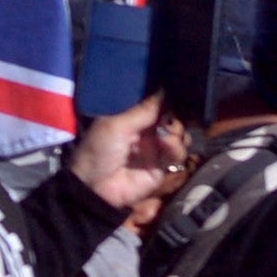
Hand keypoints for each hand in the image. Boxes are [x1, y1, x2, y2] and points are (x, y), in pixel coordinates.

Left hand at [67, 92, 192, 216]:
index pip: (157, 105)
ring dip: (177, 131)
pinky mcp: (163, 167)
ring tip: (166, 134)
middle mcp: (146, 132)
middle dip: (175, 116)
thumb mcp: (118, 124)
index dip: (168, 100)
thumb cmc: (99, 150)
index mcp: (132, 119)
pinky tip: (166, 144)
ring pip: (180, 135)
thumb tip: (165, 89)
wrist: (95, 187)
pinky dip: (176, 147)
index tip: (176, 95)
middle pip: (173, 119)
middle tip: (168, 119)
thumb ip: (144, 110)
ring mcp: (156, 149)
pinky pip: (179, 153)